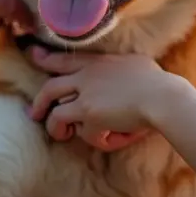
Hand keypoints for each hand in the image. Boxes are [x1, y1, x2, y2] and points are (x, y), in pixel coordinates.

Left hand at [28, 49, 176, 150]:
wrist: (163, 97)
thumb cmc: (157, 81)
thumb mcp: (134, 62)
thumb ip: (120, 65)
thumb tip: (125, 68)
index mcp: (97, 62)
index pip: (64, 59)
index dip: (46, 59)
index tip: (32, 56)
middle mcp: (86, 77)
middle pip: (50, 88)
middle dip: (39, 103)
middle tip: (34, 114)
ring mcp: (85, 97)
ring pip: (56, 115)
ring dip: (56, 128)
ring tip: (62, 135)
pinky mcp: (90, 116)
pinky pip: (82, 133)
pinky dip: (92, 140)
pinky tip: (107, 140)